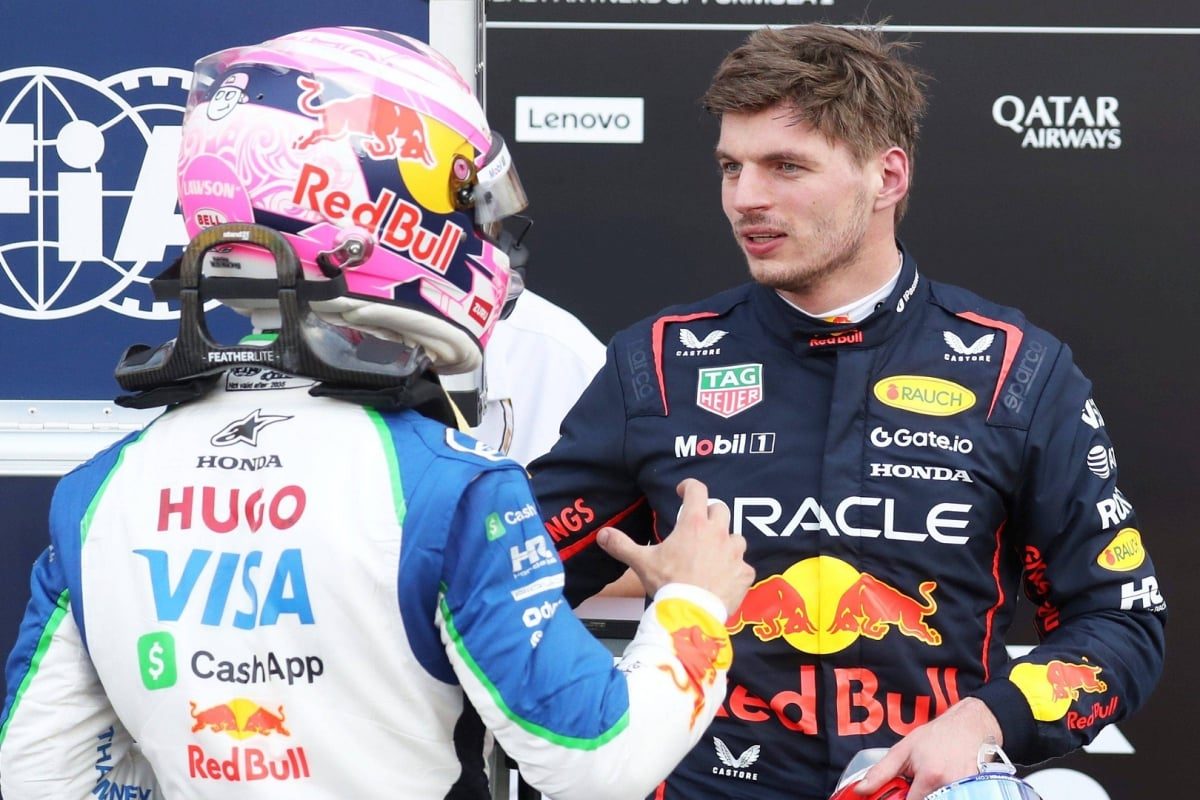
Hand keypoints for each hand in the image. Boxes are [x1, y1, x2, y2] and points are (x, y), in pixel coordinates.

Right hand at [595, 479, 753, 613]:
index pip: (697, 491)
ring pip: (736, 538)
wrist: (692, 614)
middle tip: (698, 525)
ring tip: (713, 554)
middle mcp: (718, 533)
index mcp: (694, 525)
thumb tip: (602, 534)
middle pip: (720, 510)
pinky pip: (743, 566)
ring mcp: (735, 554)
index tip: (682, 491)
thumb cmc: (668, 583)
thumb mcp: (642, 563)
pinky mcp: (745, 574)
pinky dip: (735, 570)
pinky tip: (724, 579)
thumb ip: (622, 545)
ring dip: (726, 542)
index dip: (689, 486)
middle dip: (710, 513)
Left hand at [855, 698, 1001, 799]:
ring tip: (930, 782)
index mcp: (930, 777)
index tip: (900, 794)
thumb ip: (881, 772)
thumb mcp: (903, 749)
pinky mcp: (977, 791)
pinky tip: (944, 784)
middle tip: (916, 785)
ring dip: (932, 795)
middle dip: (919, 796)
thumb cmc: (936, 736)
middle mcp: (949, 786)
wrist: (970, 726)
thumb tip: (861, 789)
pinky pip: (956, 799)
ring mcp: (966, 791)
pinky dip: (947, 795)